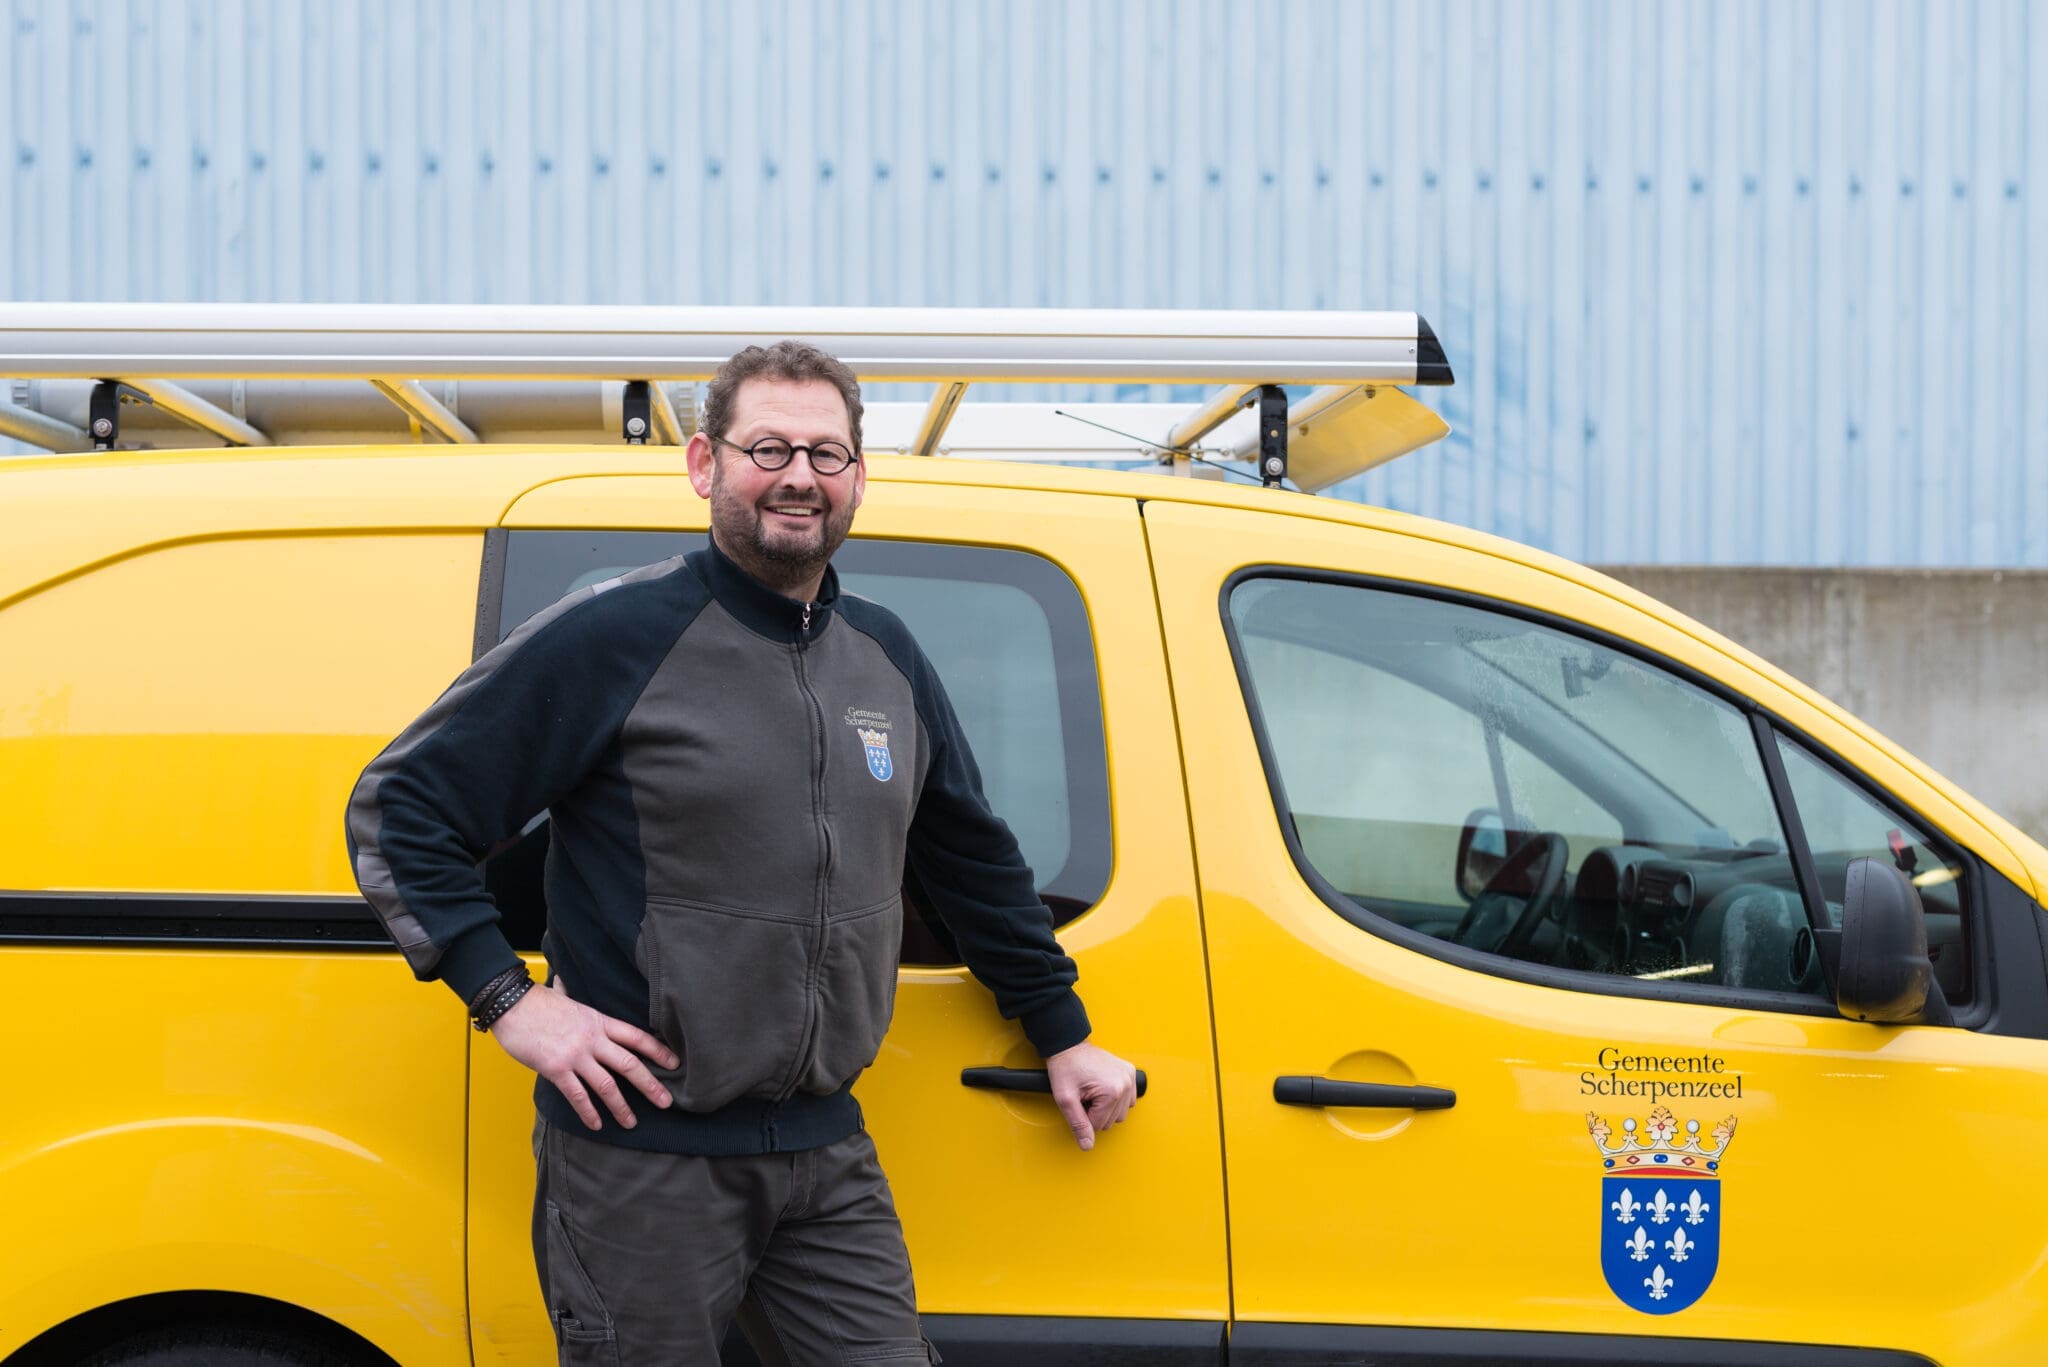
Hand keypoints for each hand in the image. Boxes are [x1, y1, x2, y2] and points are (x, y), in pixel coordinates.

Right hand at [490, 978, 677, 1130]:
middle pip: (629, 1064)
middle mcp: (592, 1039)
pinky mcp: (556, 1069)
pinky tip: (596, 1125)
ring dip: (621, 1106)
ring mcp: (575, 1055)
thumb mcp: (563, 996)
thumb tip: (564, 982)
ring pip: (607, 1085)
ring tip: (631, 1122)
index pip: (636, 1037)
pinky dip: (588, 1112)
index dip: (658, 1051)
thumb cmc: (535, 1001)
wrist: (511, 1004)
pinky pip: (577, 1095)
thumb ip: (570, 994)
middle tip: (667, 1102)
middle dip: (650, 1085)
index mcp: (598, 1021)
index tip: (675, 1063)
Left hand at [1045, 1039, 1138, 1150]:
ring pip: (1120, 1113)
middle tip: (1083, 1095)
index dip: (1084, 1116)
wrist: (1068, 1045)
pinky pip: (1128, 1100)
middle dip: (1095, 1112)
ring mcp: (1129, 1077)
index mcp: (1112, 1092)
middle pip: (1111, 1121)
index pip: (1099, 1125)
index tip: (1078, 1100)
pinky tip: (1103, 1090)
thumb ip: (1077, 1124)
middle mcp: (1125, 1084)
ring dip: (1105, 1107)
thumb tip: (1087, 1145)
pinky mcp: (1130, 1072)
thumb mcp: (1065, 1099)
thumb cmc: (1065, 1067)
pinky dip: (1115, 1099)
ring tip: (1092, 1092)